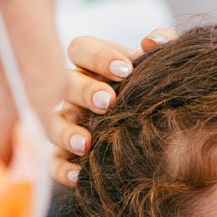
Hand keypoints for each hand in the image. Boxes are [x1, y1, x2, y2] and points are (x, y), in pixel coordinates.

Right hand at [48, 28, 176, 185]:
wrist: (164, 129)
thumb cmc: (155, 88)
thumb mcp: (161, 66)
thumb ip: (163, 45)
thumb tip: (151, 41)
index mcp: (93, 64)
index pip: (81, 49)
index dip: (99, 57)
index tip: (126, 70)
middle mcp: (73, 91)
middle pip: (65, 84)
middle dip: (85, 92)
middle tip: (108, 102)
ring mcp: (67, 121)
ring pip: (52, 122)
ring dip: (66, 131)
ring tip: (86, 143)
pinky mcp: (67, 153)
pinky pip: (54, 160)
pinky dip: (61, 168)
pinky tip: (77, 175)